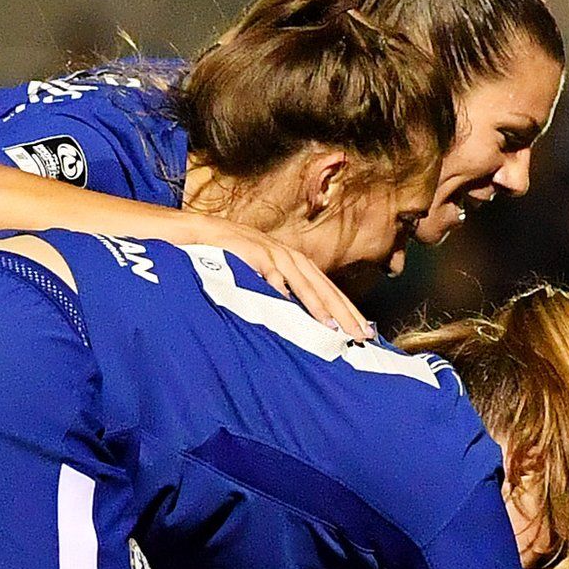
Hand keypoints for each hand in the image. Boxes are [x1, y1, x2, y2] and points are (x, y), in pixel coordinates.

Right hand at [179, 215, 373, 339]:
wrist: (203, 233)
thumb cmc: (234, 258)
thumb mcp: (263, 277)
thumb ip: (283, 294)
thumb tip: (303, 321)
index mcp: (296, 264)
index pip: (329, 290)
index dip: (349, 310)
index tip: (365, 331)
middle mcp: (290, 257)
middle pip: (324, 287)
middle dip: (345, 312)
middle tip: (361, 335)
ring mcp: (272, 253)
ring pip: (303, 281)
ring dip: (319, 304)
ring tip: (334, 327)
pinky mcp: (253, 252)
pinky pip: (271, 272)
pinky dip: (282, 287)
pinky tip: (291, 304)